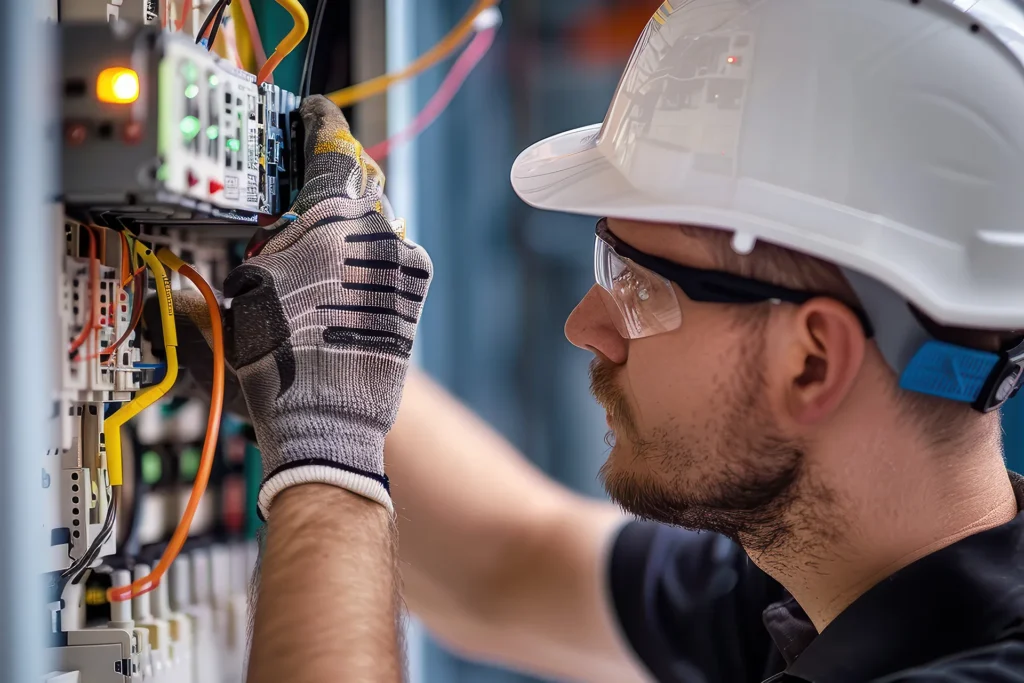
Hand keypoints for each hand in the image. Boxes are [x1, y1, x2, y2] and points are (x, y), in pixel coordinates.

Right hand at [165, 96, 430, 517]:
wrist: (329, 421)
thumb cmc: (276, 368)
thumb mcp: (238, 304)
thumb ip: (234, 260)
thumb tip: (201, 256)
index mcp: (328, 224)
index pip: (331, 147)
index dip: (319, 123)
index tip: (313, 112)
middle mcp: (375, 234)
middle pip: (359, 177)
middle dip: (334, 170)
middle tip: (309, 172)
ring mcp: (402, 261)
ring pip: (378, 214)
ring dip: (352, 215)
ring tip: (322, 235)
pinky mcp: (416, 288)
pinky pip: (393, 247)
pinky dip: (370, 247)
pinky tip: (347, 269)